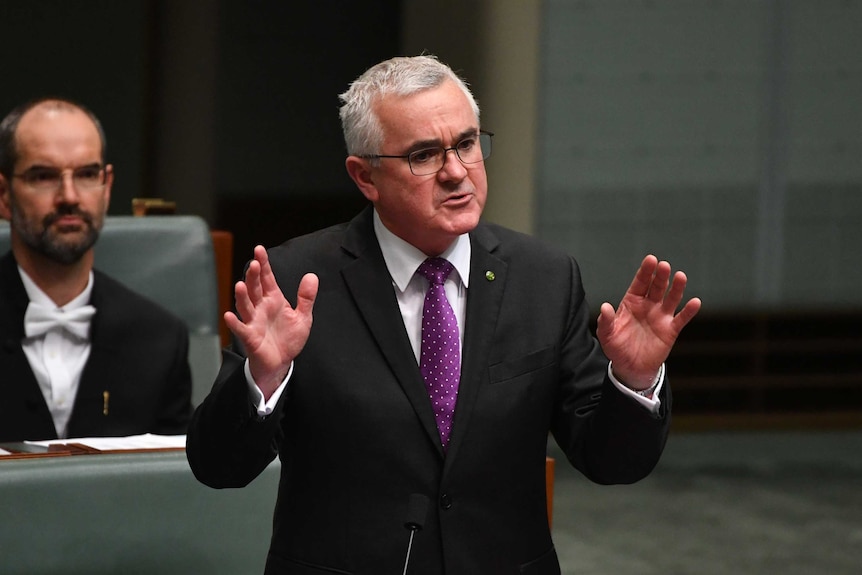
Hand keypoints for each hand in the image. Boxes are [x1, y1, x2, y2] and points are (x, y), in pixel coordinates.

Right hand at [224, 245, 318, 399]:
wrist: (282, 362)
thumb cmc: (288, 338)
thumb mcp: (303, 317)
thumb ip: (306, 298)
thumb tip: (312, 276)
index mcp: (273, 299)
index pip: (267, 278)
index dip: (263, 264)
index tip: (259, 249)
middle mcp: (261, 308)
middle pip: (254, 288)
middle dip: (253, 276)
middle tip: (253, 264)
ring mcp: (253, 321)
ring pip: (245, 305)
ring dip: (242, 296)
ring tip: (241, 284)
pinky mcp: (250, 337)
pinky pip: (241, 329)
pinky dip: (234, 322)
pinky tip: (229, 315)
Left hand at [596, 255, 700, 389]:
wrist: (630, 367)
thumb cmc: (617, 347)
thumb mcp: (606, 335)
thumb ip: (605, 321)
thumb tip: (605, 307)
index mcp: (632, 302)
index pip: (640, 283)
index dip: (645, 272)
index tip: (651, 259)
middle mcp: (648, 305)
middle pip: (656, 287)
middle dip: (661, 276)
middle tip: (664, 266)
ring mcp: (661, 316)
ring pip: (671, 298)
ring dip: (676, 288)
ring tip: (681, 276)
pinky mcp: (670, 330)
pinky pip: (682, 318)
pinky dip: (689, 311)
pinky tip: (695, 302)